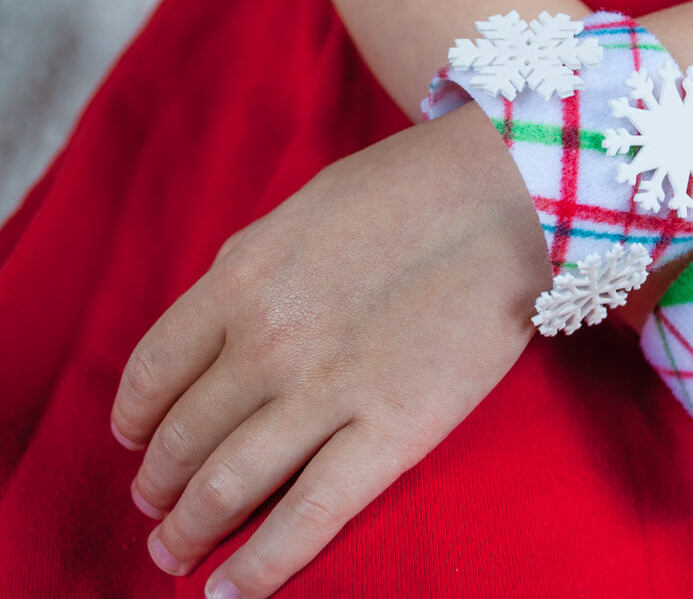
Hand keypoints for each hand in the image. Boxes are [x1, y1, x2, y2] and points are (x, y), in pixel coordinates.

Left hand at [109, 105, 550, 597]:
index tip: (134, 439)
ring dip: (189, 527)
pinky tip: (230, 593)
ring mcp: (325, 391)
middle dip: (158, 483)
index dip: (134, 417)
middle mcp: (266, 342)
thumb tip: (222, 325)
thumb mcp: (303, 211)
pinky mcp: (392, 431)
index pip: (154, 370)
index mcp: (239, 279)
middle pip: (183, 435)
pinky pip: (309, 516)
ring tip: (174, 550)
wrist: (504, 195)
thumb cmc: (411, 188)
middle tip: (154, 505)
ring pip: (227, 484)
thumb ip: (251, 271)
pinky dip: (261, 566)